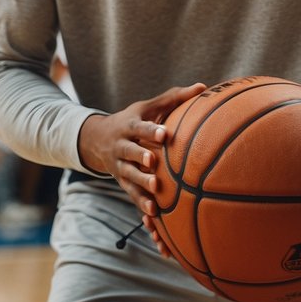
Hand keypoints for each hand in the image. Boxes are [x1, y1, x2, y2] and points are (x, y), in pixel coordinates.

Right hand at [78, 83, 206, 220]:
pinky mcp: (121, 181)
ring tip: (155, 187)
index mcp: (129, 125)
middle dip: (140, 156)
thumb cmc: (133, 119)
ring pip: (129, 174)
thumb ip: (174, 98)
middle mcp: (121, 145)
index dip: (151, 131)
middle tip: (153, 161)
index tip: (164, 135)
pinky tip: (153, 214)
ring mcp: (119, 165)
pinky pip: (131, 194)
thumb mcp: (147, 106)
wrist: (97, 139)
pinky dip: (141, 203)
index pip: (140, 127)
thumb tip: (203, 87)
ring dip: (140, 181)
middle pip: (129, 151)